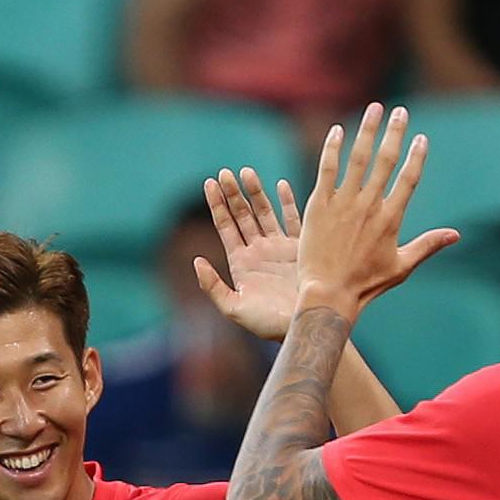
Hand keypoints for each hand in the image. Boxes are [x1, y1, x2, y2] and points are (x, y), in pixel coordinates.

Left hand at [197, 168, 304, 340]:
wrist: (304, 328)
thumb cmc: (268, 324)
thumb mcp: (234, 309)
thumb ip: (213, 286)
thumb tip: (196, 260)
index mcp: (241, 262)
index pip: (225, 227)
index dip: (217, 205)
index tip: (209, 182)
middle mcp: (259, 252)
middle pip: (242, 215)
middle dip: (233, 193)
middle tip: (225, 172)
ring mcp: (280, 248)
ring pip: (264, 213)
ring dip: (256, 192)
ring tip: (246, 171)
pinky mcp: (301, 249)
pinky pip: (293, 220)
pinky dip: (287, 202)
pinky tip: (281, 184)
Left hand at [294, 103, 460, 319]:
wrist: (329, 294)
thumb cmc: (366, 285)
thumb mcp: (402, 267)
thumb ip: (428, 245)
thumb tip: (456, 235)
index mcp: (391, 219)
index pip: (408, 179)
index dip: (416, 156)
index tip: (421, 138)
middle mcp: (369, 206)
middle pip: (385, 161)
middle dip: (395, 133)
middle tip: (400, 111)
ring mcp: (343, 203)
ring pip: (357, 159)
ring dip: (367, 131)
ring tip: (374, 109)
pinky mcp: (319, 205)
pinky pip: (327, 170)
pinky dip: (333, 149)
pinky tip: (338, 130)